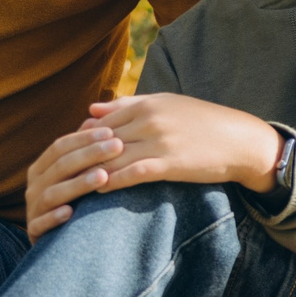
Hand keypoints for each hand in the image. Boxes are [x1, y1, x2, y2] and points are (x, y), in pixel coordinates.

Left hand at [23, 96, 283, 236]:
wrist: (240, 140)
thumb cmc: (202, 123)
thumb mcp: (165, 105)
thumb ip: (126, 106)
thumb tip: (90, 110)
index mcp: (147, 103)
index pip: (100, 121)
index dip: (79, 140)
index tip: (62, 155)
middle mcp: (149, 120)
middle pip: (101, 139)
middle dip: (77, 157)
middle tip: (55, 175)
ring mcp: (159, 141)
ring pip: (113, 156)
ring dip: (89, 172)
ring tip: (69, 188)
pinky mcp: (169, 163)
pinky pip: (133, 173)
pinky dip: (112, 182)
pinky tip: (98, 193)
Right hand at [24, 121, 127, 235]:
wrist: (60, 245)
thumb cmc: (75, 200)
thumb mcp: (77, 173)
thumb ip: (83, 149)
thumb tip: (95, 119)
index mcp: (42, 168)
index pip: (61, 146)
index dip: (85, 138)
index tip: (112, 132)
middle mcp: (34, 186)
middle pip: (60, 166)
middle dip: (89, 155)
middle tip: (117, 146)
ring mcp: (33, 209)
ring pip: (53, 193)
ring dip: (78, 184)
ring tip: (103, 176)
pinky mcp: (34, 233)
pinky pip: (41, 224)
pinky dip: (54, 218)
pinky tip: (70, 213)